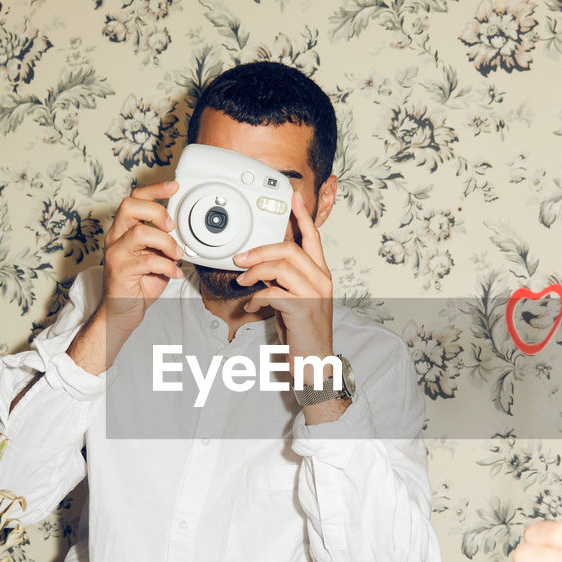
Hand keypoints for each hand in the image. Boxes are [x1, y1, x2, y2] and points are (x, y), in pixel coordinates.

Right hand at [68, 180, 182, 371]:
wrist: (122, 312)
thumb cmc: (138, 285)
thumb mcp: (155, 257)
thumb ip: (163, 242)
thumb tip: (183, 231)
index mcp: (124, 231)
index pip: (134, 199)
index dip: (155, 189)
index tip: (174, 186)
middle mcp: (116, 238)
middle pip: (130, 205)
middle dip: (157, 211)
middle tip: (172, 227)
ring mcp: (115, 253)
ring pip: (141, 232)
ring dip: (167, 243)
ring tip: (176, 256)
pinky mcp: (120, 271)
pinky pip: (148, 260)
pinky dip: (167, 266)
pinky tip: (173, 273)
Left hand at [232, 191, 333, 364]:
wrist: (315, 363)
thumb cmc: (303, 332)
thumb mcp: (293, 300)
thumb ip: (283, 281)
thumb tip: (259, 268)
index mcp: (320, 274)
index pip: (313, 238)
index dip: (302, 216)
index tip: (293, 198)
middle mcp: (321, 280)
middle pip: (290, 249)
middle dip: (260, 250)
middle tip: (240, 258)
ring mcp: (315, 294)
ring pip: (282, 267)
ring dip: (255, 272)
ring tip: (243, 282)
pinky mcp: (304, 309)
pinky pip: (275, 292)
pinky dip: (257, 297)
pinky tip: (252, 305)